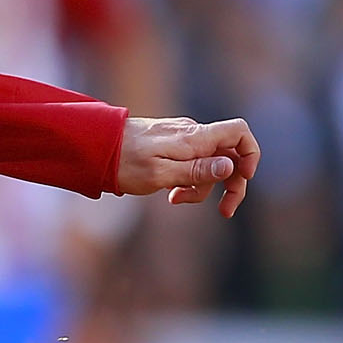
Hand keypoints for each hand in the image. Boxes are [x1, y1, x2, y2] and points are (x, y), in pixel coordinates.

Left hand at [113, 115, 258, 216]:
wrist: (92, 148)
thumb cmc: (124, 162)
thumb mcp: (161, 173)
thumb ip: (197, 170)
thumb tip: (230, 166)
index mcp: (195, 138)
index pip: (239, 131)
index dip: (250, 153)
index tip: (243, 178)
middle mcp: (192, 134)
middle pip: (229, 155)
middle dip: (230, 184)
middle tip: (225, 211)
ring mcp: (181, 140)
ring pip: (208, 164)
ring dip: (201, 187)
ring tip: (175, 199)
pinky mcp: (169, 147)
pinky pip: (190, 164)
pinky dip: (186, 181)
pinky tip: (169, 193)